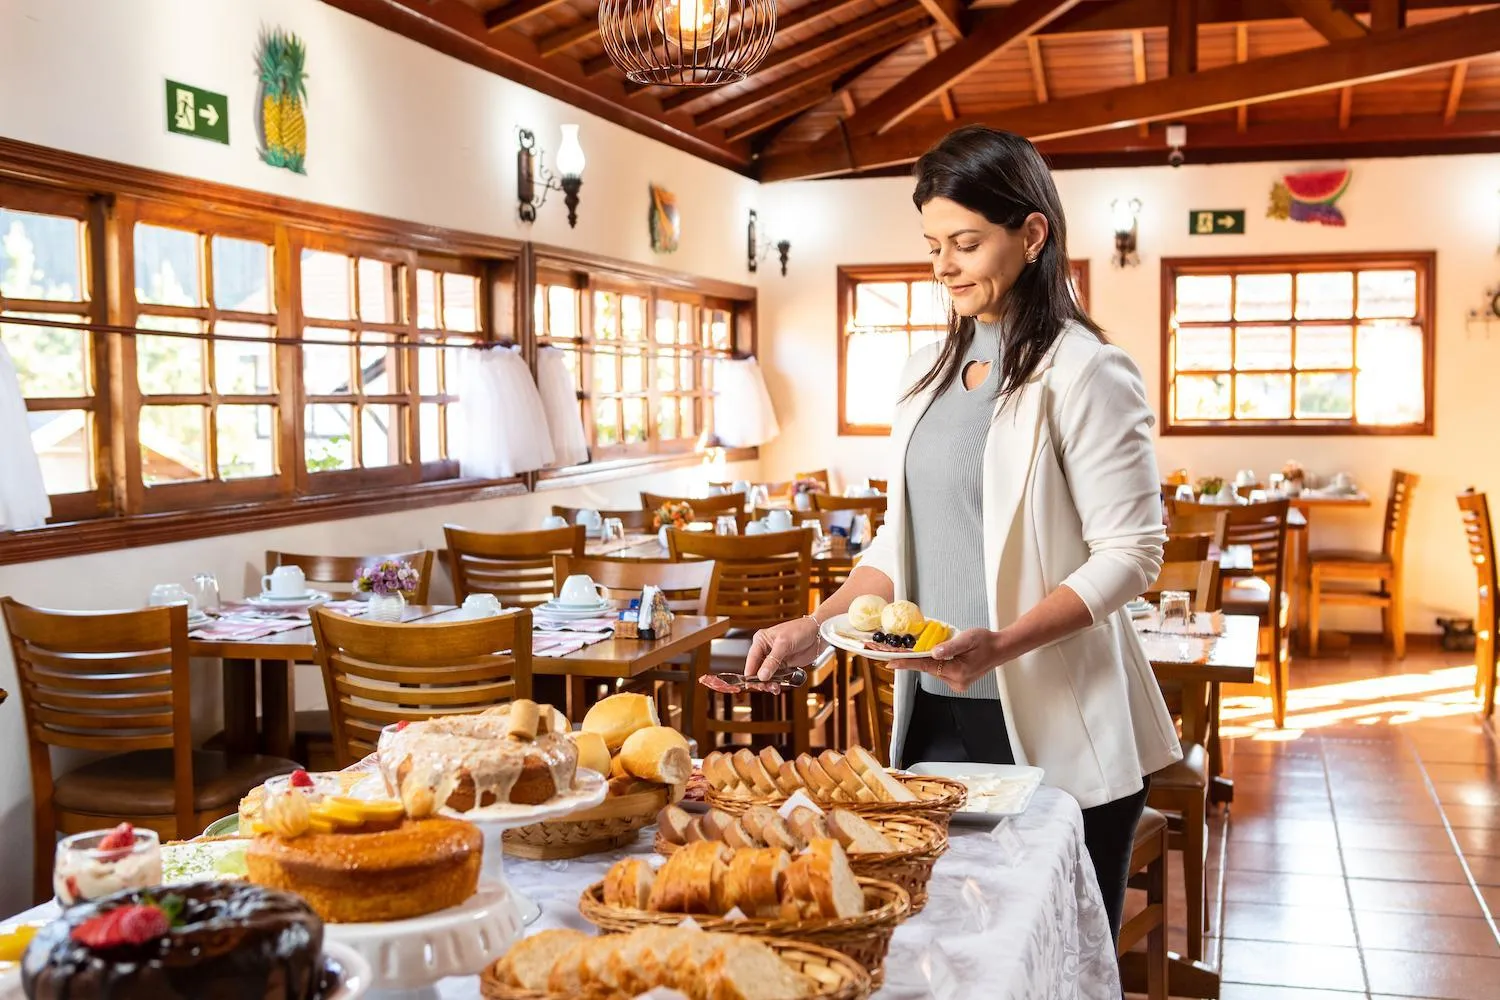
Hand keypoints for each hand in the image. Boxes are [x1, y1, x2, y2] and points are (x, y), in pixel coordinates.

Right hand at [744, 616, 822, 681]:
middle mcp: (765, 650)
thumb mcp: (784, 644)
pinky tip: (778, 687)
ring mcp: (774, 659)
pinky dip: (776, 684)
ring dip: (768, 683)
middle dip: (760, 680)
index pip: (751, 659)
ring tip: (774, 688)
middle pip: (756, 670)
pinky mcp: (783, 666)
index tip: (752, 684)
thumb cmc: (800, 630)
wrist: (819, 633)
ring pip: (765, 676)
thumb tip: (762, 675)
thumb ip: (772, 661)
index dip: (750, 673)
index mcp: (761, 640)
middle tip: (766, 687)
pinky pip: (776, 677)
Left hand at [896, 627, 1010, 692]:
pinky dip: (938, 663)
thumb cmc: (985, 641)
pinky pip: (941, 671)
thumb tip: (933, 652)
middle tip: (903, 649)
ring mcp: (958, 684)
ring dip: (930, 659)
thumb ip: (950, 646)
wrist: (1000, 649)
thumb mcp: (967, 638)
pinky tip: (942, 654)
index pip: (926, 666)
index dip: (907, 663)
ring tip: (938, 647)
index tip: (891, 662)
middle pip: (929, 669)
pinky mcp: (958, 682)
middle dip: (917, 658)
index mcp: (959, 672)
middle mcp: (957, 682)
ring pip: (934, 670)